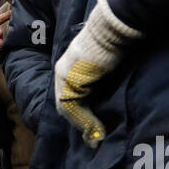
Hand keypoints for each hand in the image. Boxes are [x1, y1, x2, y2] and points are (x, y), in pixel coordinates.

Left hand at [54, 0, 141, 144]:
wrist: (107, 29)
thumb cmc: (107, 43)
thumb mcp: (97, 64)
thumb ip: (93, 79)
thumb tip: (98, 92)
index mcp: (65, 68)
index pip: (66, 97)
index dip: (76, 115)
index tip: (87, 129)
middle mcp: (61, 73)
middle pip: (64, 106)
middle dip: (78, 123)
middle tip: (90, 139)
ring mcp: (63, 77)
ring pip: (68, 108)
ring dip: (83, 124)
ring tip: (94, 137)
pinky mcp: (70, 80)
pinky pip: (73, 106)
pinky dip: (85, 120)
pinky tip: (95, 128)